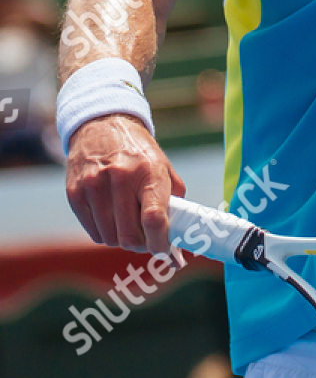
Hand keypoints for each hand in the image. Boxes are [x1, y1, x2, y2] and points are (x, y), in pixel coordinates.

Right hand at [66, 114, 185, 253]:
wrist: (102, 125)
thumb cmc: (139, 153)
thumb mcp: (163, 167)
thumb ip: (174, 203)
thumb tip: (178, 248)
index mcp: (148, 171)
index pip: (154, 218)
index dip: (161, 243)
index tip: (165, 252)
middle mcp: (120, 177)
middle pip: (129, 236)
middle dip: (141, 244)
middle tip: (145, 238)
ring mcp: (94, 185)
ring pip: (110, 239)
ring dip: (121, 239)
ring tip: (127, 222)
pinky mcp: (75, 193)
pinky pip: (94, 233)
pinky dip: (105, 233)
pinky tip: (110, 216)